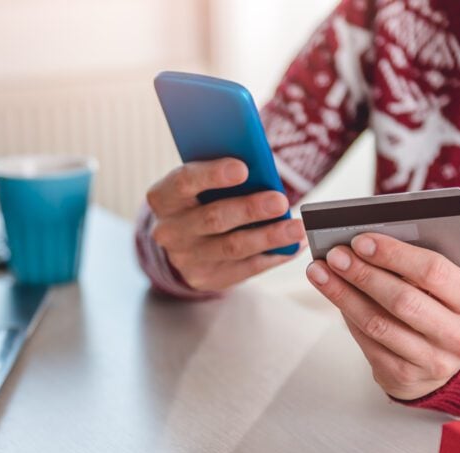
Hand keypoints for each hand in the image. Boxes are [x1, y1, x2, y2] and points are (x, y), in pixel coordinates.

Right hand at [146, 158, 305, 290]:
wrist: (183, 240)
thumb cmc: (200, 199)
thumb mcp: (201, 183)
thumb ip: (223, 175)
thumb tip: (263, 172)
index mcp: (162, 197)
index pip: (184, 182)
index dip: (213, 175)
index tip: (243, 168)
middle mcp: (168, 231)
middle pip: (213, 218)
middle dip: (250, 209)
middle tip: (281, 201)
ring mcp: (185, 259)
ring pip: (232, 247)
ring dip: (269, 237)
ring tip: (296, 228)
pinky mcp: (204, 279)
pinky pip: (244, 269)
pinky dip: (272, 256)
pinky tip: (293, 246)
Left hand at [305, 233, 459, 399]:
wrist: (443, 362)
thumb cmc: (439, 309)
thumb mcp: (444, 288)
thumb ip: (416, 265)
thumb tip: (364, 242)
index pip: (434, 271)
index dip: (393, 254)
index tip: (360, 240)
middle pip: (403, 300)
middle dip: (363, 274)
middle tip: (335, 255)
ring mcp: (433, 362)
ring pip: (379, 323)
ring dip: (343, 294)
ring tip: (320, 271)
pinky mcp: (403, 376)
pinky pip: (367, 342)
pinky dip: (345, 314)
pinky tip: (332, 294)